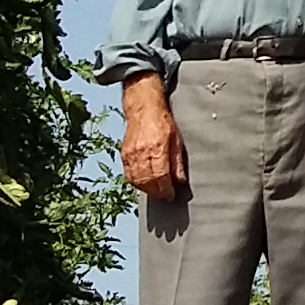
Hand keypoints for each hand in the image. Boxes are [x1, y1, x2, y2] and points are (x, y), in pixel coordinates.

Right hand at [118, 77, 185, 201]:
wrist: (143, 108)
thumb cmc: (162, 122)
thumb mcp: (177, 140)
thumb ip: (178, 162)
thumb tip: (181, 181)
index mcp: (157, 149)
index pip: (161, 177)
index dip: (166, 190)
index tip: (171, 196)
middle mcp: (142, 153)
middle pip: (148, 182)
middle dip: (157, 193)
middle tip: (165, 196)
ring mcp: (131, 155)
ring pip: (137, 181)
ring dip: (147, 190)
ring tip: (156, 192)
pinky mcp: (124, 155)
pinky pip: (128, 175)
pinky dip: (136, 183)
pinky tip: (144, 184)